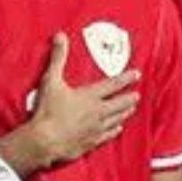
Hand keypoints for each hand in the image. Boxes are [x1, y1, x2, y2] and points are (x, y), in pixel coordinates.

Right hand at [25, 34, 139, 168]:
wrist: (44, 141)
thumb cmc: (47, 111)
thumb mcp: (51, 80)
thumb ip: (57, 58)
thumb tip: (60, 37)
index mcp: (90, 96)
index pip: (114, 84)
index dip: (127, 78)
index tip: (136, 74)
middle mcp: (97, 112)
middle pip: (120, 104)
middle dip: (130, 98)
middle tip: (137, 95)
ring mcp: (96, 128)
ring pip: (117, 119)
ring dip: (125, 113)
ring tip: (131, 109)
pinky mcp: (91, 142)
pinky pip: (108, 136)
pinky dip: (114, 131)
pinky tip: (118, 129)